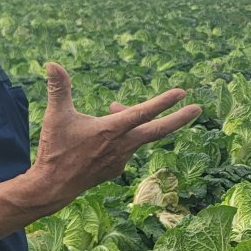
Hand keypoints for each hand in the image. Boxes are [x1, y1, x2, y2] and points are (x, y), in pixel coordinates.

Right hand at [27, 62, 200, 210]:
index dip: (164, 102)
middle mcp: (122, 146)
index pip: (143, 113)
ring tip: (113, 107)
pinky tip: (105, 133)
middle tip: (198, 108)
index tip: (182, 93)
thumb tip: (52, 64)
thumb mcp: (56, 116)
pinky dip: (124, 135)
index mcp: (111, 130)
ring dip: (132, 120)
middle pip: (158, 131)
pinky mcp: (117, 168)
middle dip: (179, 118)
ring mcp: (122, 159)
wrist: (53, 187)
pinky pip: (127, 146)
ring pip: (136, 135)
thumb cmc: (55, 149)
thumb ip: (58, 89)